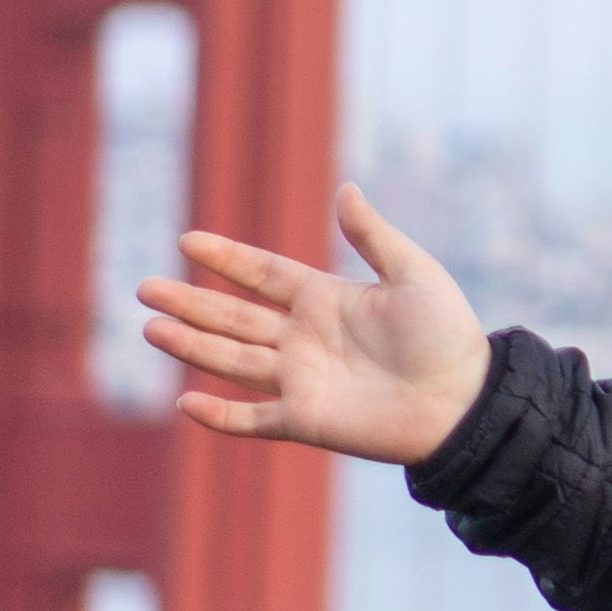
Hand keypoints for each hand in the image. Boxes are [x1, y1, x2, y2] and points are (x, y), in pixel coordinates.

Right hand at [142, 186, 492, 470]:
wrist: (466, 399)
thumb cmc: (447, 334)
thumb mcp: (413, 274)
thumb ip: (373, 236)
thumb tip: (345, 189)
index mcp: (327, 299)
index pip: (263, 274)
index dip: (227, 258)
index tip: (188, 240)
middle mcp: (304, 339)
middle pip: (233, 317)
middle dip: (190, 302)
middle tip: (145, 287)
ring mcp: (301, 380)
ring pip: (231, 360)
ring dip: (191, 346)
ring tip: (151, 327)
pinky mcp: (305, 421)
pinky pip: (251, 419)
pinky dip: (219, 415)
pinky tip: (185, 402)